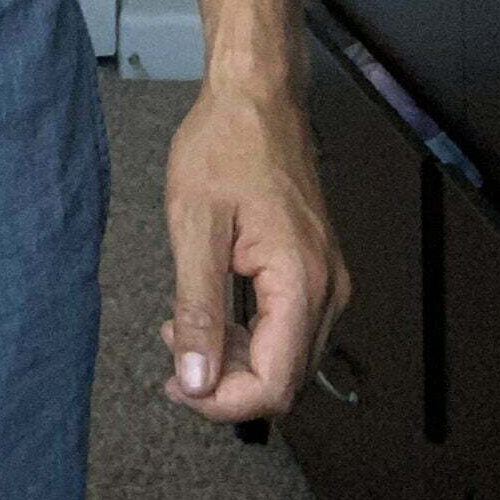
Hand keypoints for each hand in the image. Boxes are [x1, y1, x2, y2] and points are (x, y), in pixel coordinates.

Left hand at [155, 80, 350, 422]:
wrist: (256, 96)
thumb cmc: (225, 145)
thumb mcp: (196, 226)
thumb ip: (197, 310)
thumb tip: (196, 380)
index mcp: (301, 281)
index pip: (274, 384)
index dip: (224, 403)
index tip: (179, 388)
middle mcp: (327, 290)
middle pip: (284, 379)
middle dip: (226, 384)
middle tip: (172, 362)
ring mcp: (325, 280)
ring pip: (286, 358)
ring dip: (234, 361)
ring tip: (182, 332)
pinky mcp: (314, 270)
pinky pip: (287, 328)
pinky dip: (247, 336)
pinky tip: (210, 316)